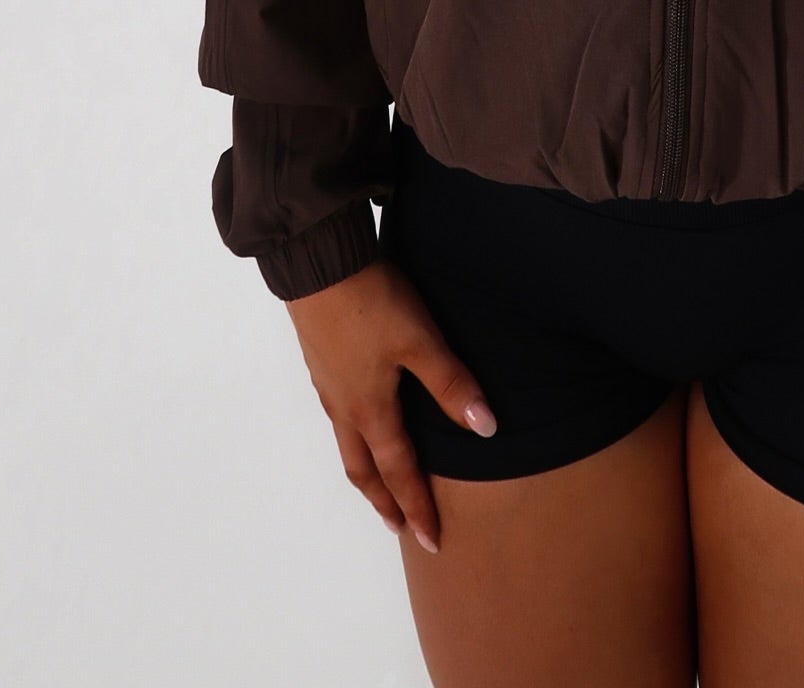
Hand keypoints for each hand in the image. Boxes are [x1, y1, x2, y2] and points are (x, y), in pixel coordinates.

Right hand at [283, 257, 498, 554]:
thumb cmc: (370, 302)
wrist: (316, 263)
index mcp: (371, 409)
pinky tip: (358, 421)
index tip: (432, 540)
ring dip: (365, 473)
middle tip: (401, 526)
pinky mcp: (320, 362)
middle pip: (364, 470)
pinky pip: (337, 418)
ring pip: (347, 445)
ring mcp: (328, 385)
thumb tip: (486, 429)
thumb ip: (451, 384)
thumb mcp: (420, 341)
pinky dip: (352, 439)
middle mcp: (345, 406)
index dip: (418, 506)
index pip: (399, 471)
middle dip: (384, 501)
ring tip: (377, 485)